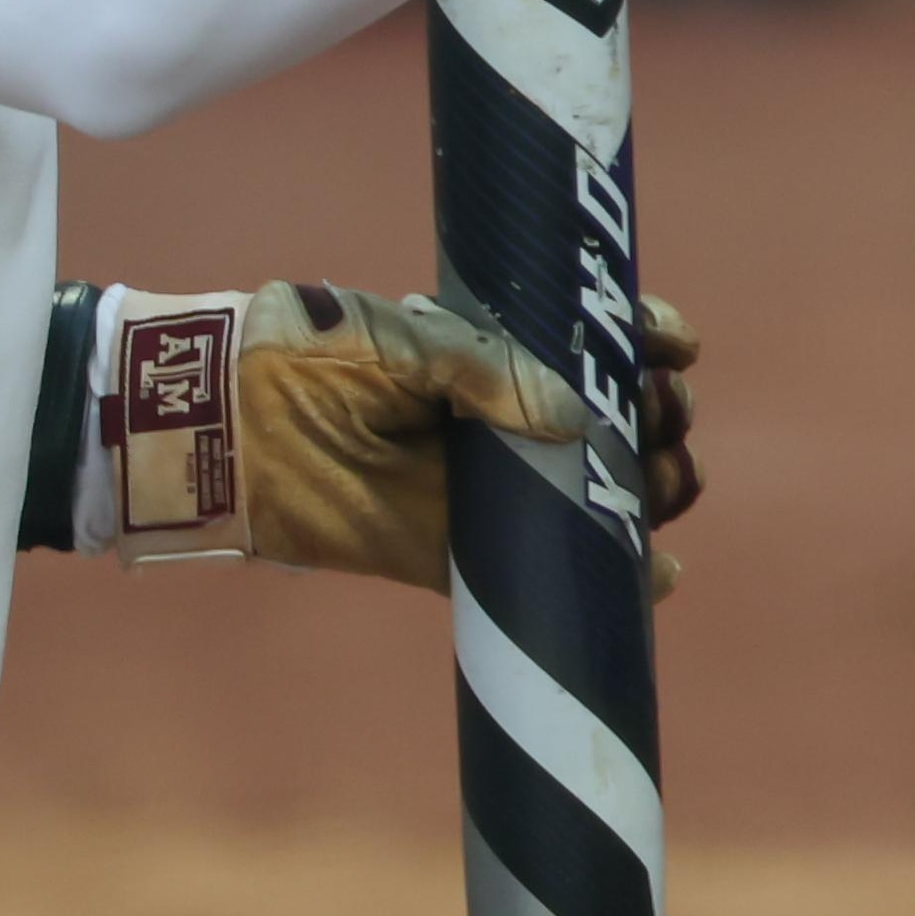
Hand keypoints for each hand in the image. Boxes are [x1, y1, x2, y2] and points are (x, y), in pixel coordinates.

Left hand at [217, 280, 706, 598]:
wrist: (237, 430)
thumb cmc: (317, 360)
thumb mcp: (410, 342)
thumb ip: (491, 372)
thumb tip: (578, 419)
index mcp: (499, 352)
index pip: (598, 342)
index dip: (649, 339)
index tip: (677, 346)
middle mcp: (507, 418)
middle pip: (622, 418)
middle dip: (661, 415)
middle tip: (658, 416)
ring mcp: (493, 488)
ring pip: (605, 490)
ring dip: (653, 486)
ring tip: (659, 482)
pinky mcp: (467, 553)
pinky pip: (553, 570)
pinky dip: (620, 576)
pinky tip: (660, 573)